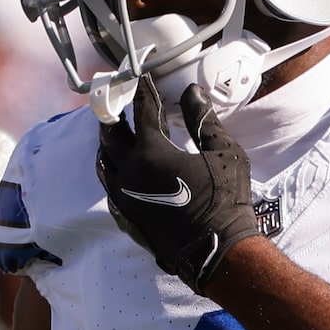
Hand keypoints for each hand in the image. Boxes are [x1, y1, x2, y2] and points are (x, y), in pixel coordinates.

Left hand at [95, 80, 265, 292]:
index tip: (143, 78)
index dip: (143, 92)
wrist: (217, 251)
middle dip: (114, 114)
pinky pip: (110, 188)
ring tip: (113, 134)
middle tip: (115, 100)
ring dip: (107, 144)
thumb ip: (203, 119)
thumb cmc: (225, 199)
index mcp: (151, 152)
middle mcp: (129, 172)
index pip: (141, 112)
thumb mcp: (223, 152)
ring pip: (104, 163)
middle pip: (110, 135)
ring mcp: (124, 197)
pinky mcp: (127, 217)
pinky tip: (117, 171)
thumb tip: (192, 92)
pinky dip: (111, 172)